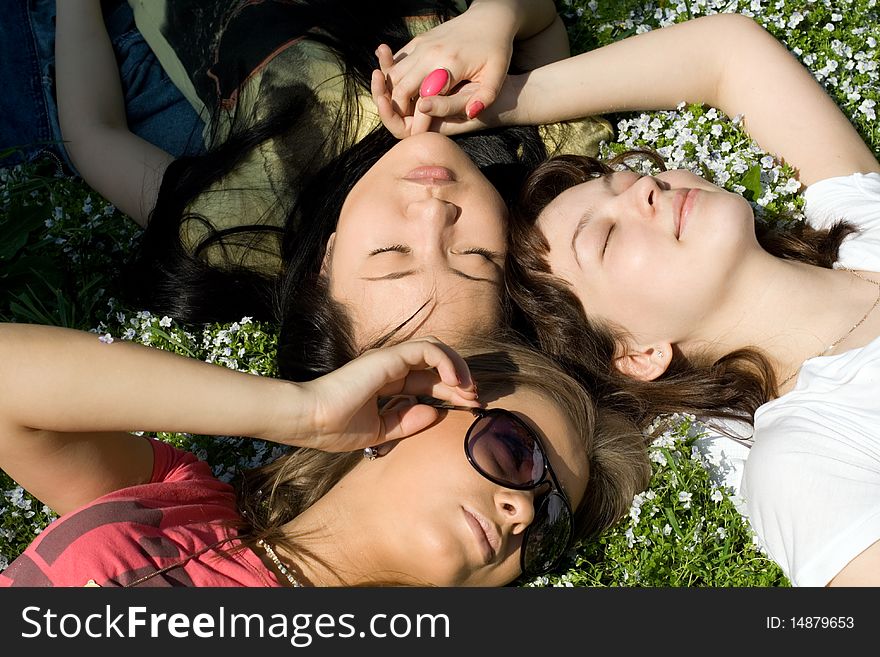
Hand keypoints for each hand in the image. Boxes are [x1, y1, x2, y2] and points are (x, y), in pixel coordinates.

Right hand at [292, 338, 480, 452]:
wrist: (311, 421)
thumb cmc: (335, 427)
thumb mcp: (381, 431)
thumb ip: (407, 421)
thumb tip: (436, 413)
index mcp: (387, 382)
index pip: (428, 380)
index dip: (452, 392)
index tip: (470, 408)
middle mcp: (390, 366)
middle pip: (436, 365)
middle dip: (461, 381)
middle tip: (478, 400)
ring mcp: (390, 359)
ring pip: (435, 349)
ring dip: (458, 368)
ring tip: (470, 390)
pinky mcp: (390, 357)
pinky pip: (427, 350)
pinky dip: (447, 362)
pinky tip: (456, 382)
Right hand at [373, 3, 515, 136]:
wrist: (489, 18)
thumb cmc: (497, 49)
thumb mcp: (498, 75)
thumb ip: (486, 96)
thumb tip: (471, 113)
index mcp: (449, 64)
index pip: (424, 100)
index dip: (418, 122)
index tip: (418, 137)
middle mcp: (430, 52)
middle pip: (400, 88)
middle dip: (398, 111)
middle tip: (405, 126)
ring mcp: (422, 44)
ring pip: (393, 75)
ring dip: (393, 95)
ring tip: (403, 112)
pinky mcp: (419, 40)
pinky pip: (397, 63)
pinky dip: (393, 79)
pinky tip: (401, 92)